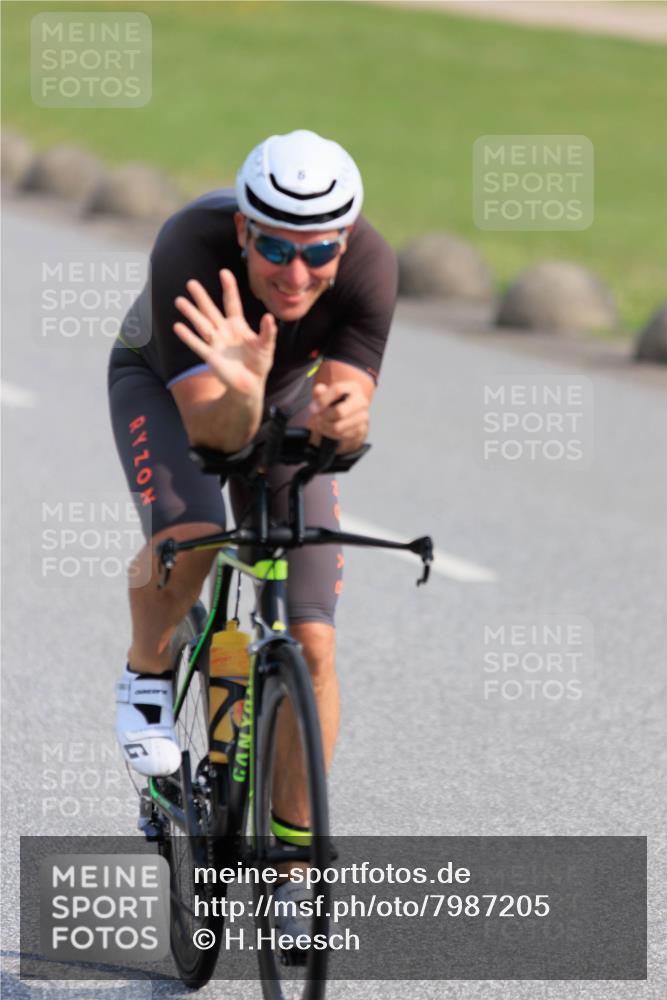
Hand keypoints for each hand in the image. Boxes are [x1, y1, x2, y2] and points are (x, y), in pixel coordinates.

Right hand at [173, 269, 276, 396]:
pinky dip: (188, 336)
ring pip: (201, 325)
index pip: (232, 303)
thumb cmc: (259, 363)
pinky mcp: (211, 357)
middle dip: (202, 297)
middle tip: (191, 283)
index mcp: (238, 325)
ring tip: (179, 301)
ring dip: (191, 313)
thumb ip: (267, 332)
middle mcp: (224, 331)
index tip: (224, 272)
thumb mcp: (266, 346)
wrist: (250, 384)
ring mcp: (216, 343)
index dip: (229, 288)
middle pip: (211, 310)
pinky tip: (178, 326)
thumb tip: (269, 316)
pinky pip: (198, 345)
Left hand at [308, 381, 369, 451]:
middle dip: (324, 416)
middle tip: (317, 417)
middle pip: (339, 411)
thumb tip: (318, 391)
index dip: (323, 399)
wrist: (348, 417)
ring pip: (338, 427)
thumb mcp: (325, 394)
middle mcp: (361, 401)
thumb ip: (320, 391)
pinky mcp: (361, 430)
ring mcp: (363, 417)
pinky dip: (330, 433)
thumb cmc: (334, 402)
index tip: (313, 407)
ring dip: (324, 426)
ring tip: (319, 423)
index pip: (338, 390)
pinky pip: (340, 435)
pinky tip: (326, 428)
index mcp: (353, 387)